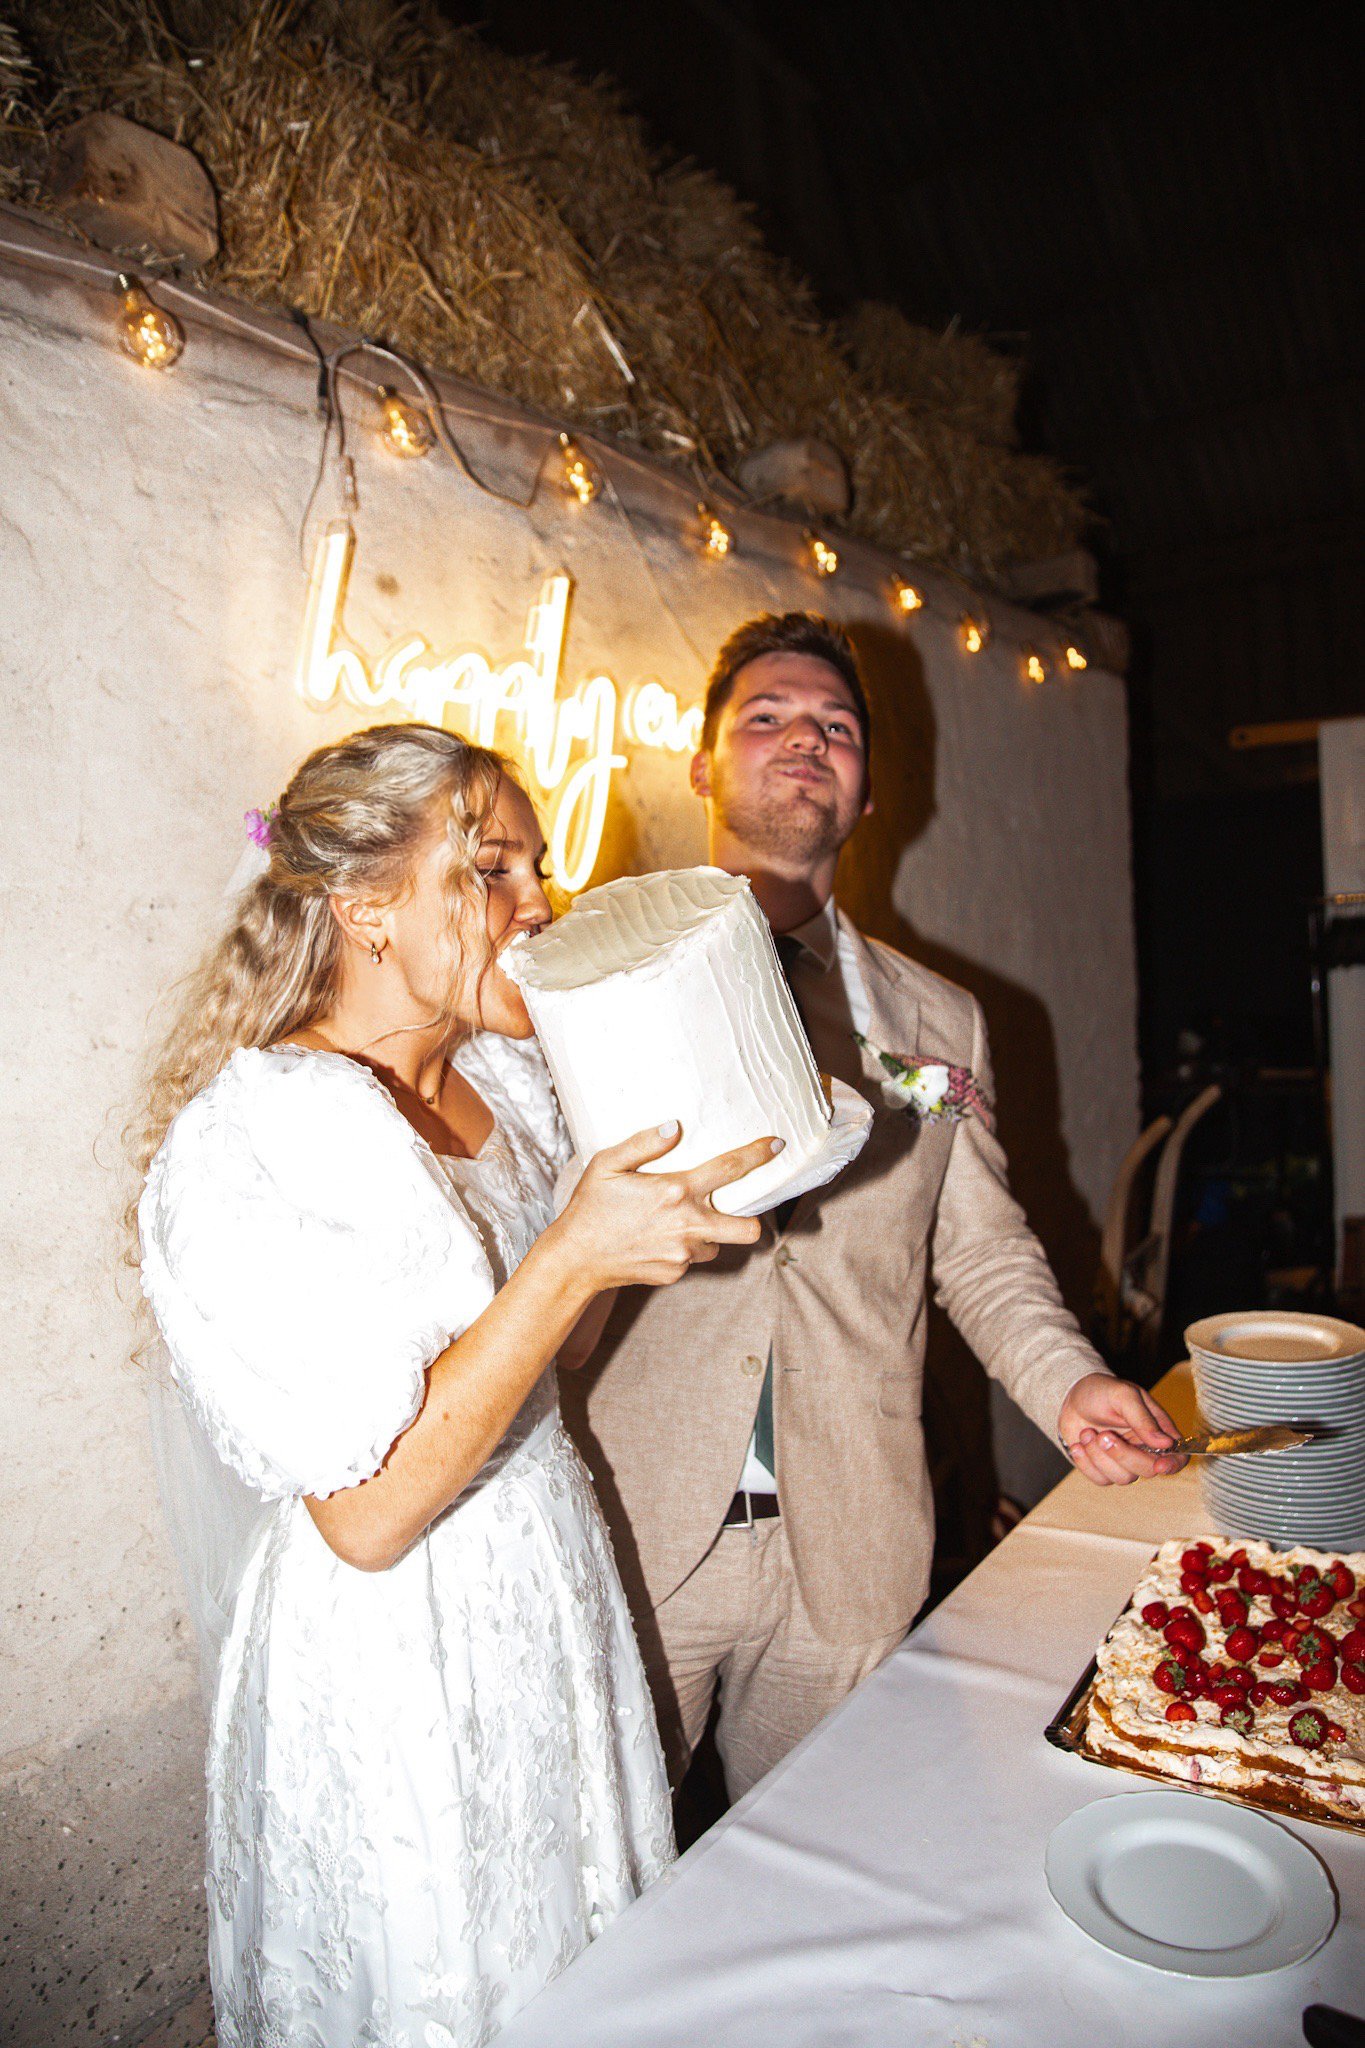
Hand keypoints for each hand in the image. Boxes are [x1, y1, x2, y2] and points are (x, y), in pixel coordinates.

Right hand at [550, 1121, 776, 1292]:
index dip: (757, 1155)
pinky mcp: (674, 1273)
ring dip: (709, 1233)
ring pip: (717, 1244)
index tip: (776, 1145)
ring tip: (680, 1222)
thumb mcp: (607, 1164)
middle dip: (753, 1220)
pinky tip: (658, 1239)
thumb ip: (644, 1143)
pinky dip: (684, 1249)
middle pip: (749, 1229)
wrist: (575, 1259)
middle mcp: (687, 1225)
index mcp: (675, 1191)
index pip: (730, 1170)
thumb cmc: (590, 1207)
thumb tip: (675, 1126)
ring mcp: (682, 1253)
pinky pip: (692, 1259)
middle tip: (738, 1209)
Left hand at [1058, 1372, 1187, 1485]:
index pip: (1178, 1456)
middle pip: (1148, 1470)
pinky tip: (1079, 1444)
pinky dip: (1086, 1463)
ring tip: (1087, 1433)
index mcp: (1158, 1430)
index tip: (1159, 1465)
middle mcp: (1144, 1449)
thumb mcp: (1123, 1395)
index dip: (1173, 1465)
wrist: (1071, 1397)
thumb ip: (1143, 1418)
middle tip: (1103, 1435)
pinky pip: (1101, 1480)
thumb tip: (1166, 1443)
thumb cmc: (1101, 1391)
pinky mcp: (1104, 1469)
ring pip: (1123, 1478)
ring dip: (1099, 1456)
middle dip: (1123, 1455)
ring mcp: (1124, 1461)